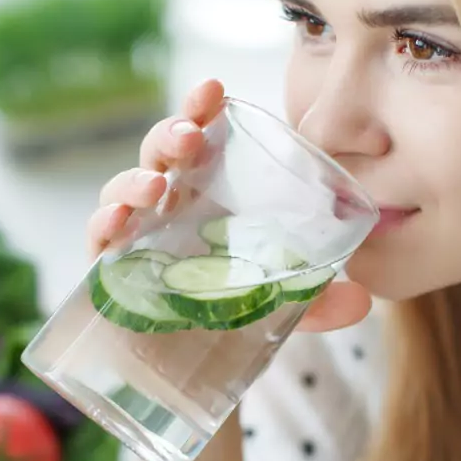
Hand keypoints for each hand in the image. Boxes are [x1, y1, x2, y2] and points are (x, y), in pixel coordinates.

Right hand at [85, 79, 373, 333]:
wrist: (189, 371)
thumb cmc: (232, 314)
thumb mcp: (284, 305)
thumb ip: (319, 300)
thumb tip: (362, 300)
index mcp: (204, 193)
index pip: (200, 136)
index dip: (201, 108)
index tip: (215, 89)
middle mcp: (165, 205)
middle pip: (160, 154)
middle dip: (171, 135)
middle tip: (191, 136)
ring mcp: (135, 234)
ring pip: (124, 189)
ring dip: (136, 179)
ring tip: (157, 185)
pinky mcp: (110, 270)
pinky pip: (98, 238)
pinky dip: (103, 224)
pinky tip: (118, 221)